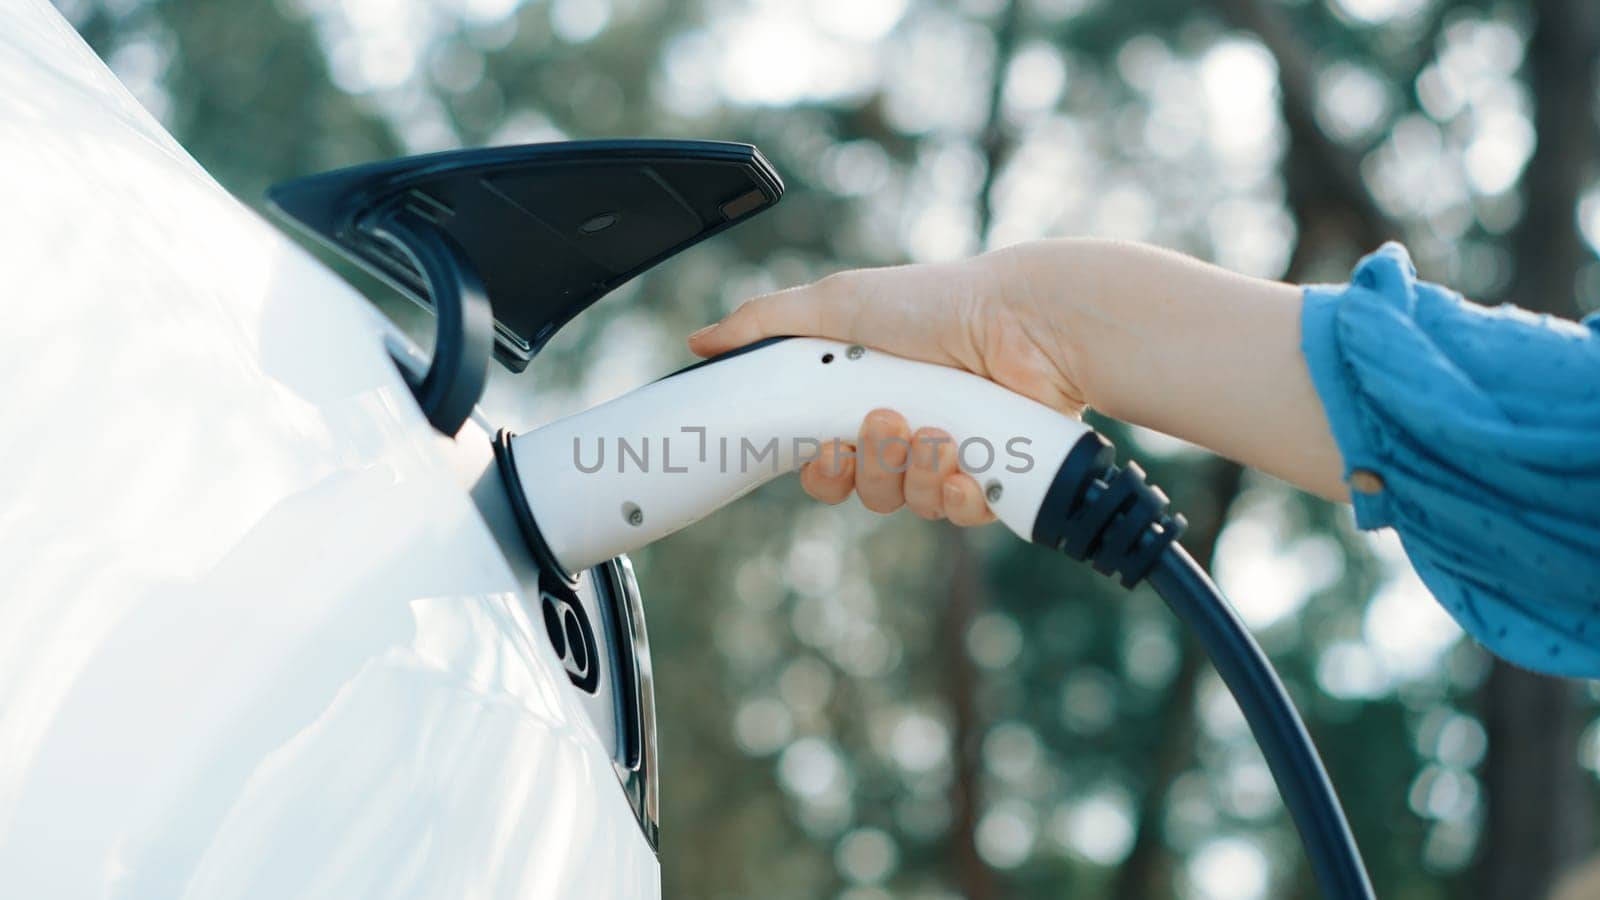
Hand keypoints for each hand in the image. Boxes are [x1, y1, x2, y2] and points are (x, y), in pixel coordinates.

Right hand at [688, 239, 1347, 511]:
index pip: (825, 465)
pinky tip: (967, 461)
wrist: (1025, 321)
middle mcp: (908, 432)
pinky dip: (958, 490)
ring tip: (935, 429)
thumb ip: (764, 324)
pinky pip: (959, 514)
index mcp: (866, 399)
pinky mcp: (996, 480)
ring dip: (913, 470)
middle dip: (867, 466)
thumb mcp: (837, 303)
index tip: (823, 450)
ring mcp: (954, 457)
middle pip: (862, 491)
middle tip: (885, 423)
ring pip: (909, 504)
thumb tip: (700, 340)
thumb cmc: (937, 303)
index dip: (820, 470)